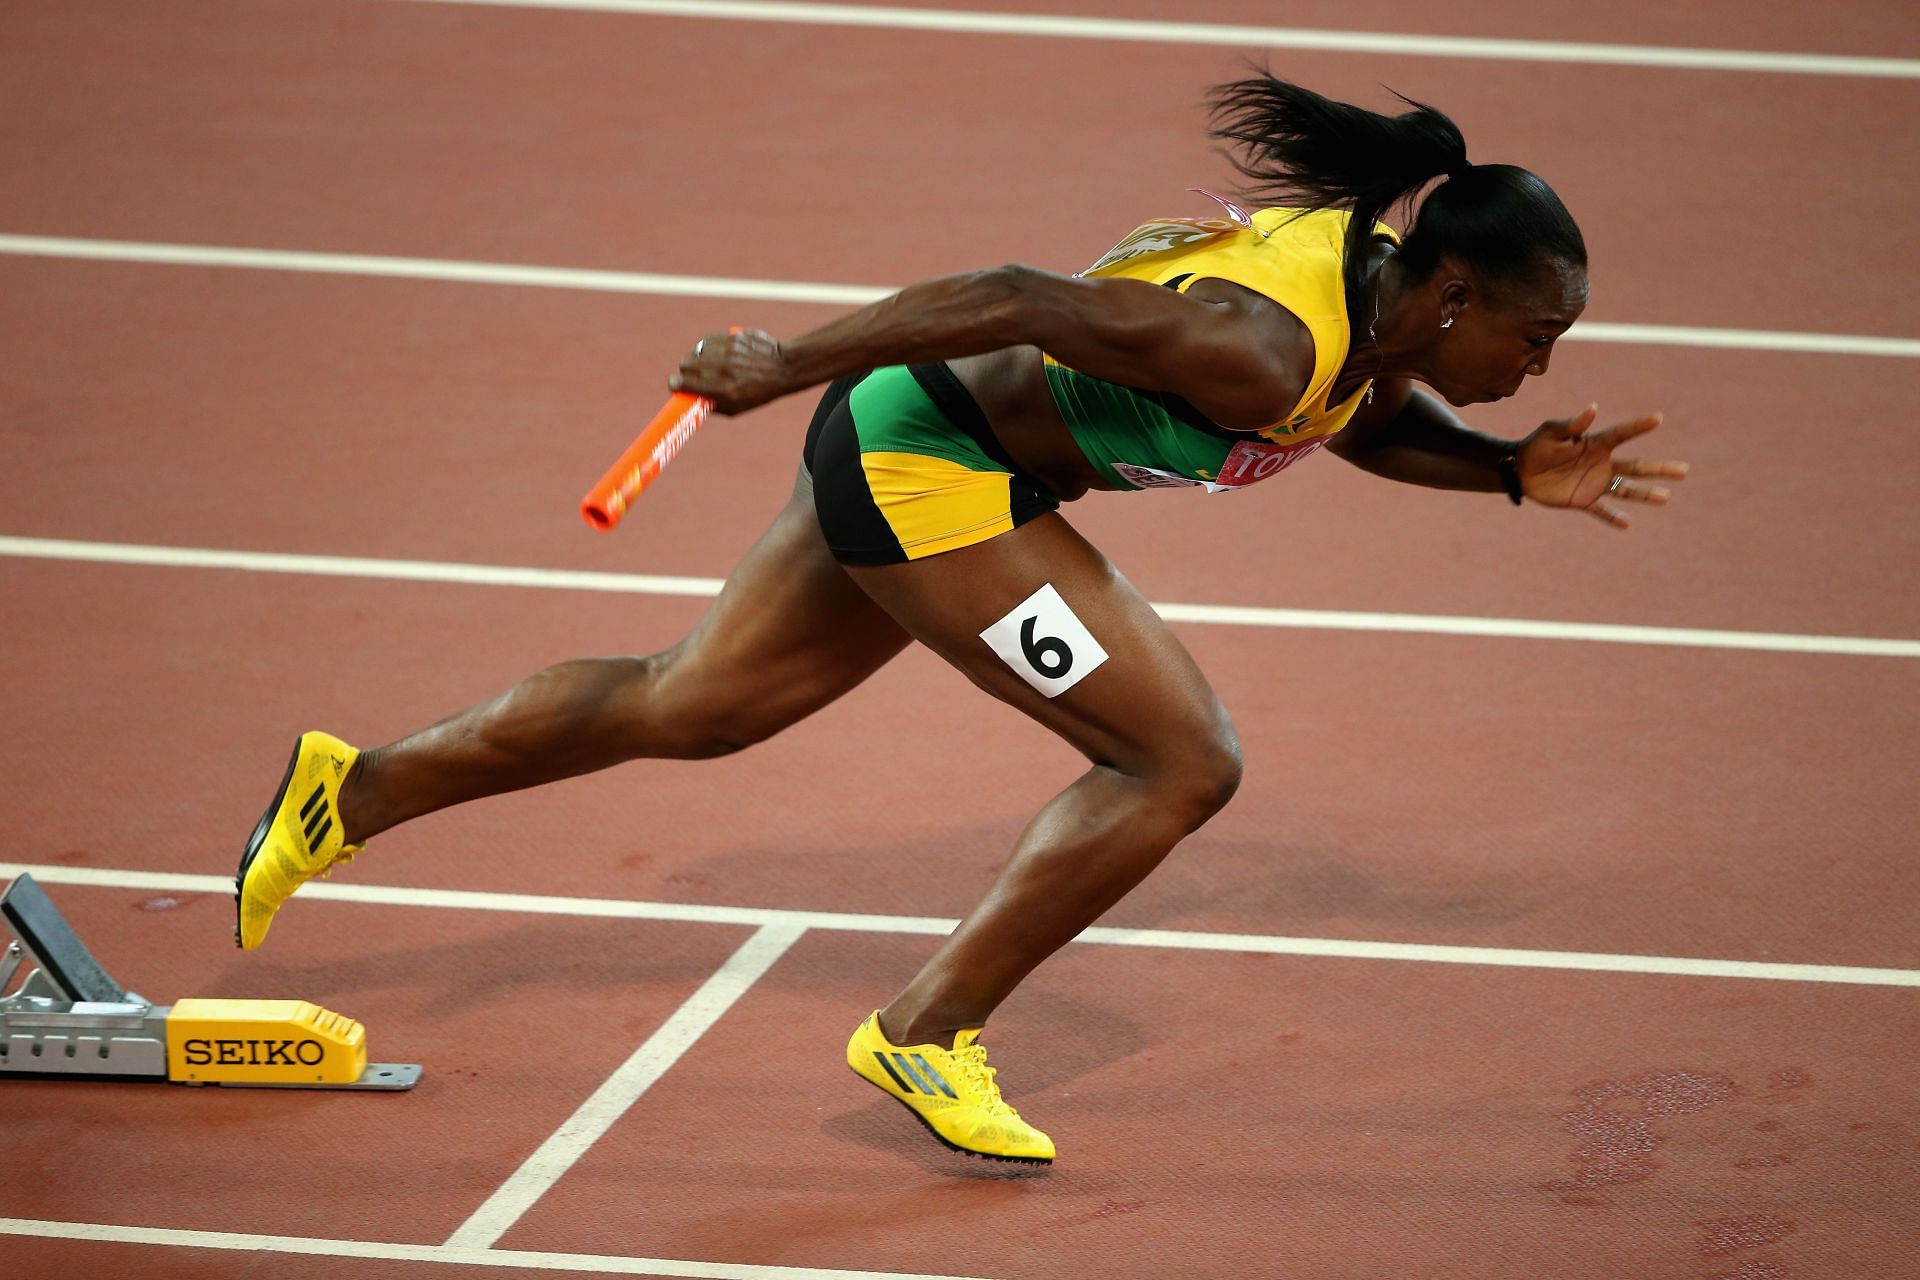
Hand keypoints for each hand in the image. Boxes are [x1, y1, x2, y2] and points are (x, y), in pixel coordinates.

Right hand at [669, 328, 787, 414]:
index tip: (674, 384)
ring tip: (704, 362)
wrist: (783, 367)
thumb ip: (714, 405)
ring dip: (697, 357)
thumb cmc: (760, 391)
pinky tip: (713, 351)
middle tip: (689, 373)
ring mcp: (728, 351)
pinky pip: (708, 340)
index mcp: (723, 390)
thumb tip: (693, 401)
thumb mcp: (738, 407)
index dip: (675, 384)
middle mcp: (724, 370)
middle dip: (684, 370)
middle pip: (686, 364)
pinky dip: (707, 346)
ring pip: (696, 350)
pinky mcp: (732, 337)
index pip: (686, 383)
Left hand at [1516, 405, 1688, 528]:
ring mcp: (1595, 483)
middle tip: (1684, 470)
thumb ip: (1572, 424)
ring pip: (1626, 490)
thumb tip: (1593, 408)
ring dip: (1645, 494)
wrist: (1519, 471)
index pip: (1621, 434)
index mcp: (1595, 444)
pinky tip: (1627, 523)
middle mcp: (1602, 464)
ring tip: (1665, 497)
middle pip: (1636, 466)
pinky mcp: (1583, 500)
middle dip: (1659, 469)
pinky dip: (1613, 517)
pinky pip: (1601, 510)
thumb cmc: (1536, 446)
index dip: (1638, 426)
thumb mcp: (1552, 432)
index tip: (1658, 418)